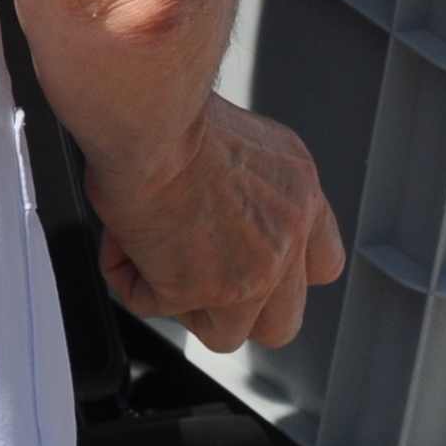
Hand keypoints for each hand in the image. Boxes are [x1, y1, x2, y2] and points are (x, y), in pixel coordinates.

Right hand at [87, 95, 347, 351]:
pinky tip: (125, 240)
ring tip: (154, 251)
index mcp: (299, 190)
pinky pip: (157, 307)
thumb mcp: (240, 142)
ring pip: (226, 332)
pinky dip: (133, 281)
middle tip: (196, 273)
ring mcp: (254, 272)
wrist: (154, 118)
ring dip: (183, 302)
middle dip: (238, 311)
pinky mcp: (206, 291)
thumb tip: (212, 212)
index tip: (246, 261)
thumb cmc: (176, 112)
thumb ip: (246, 190)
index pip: (321, 263)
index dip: (282, 276)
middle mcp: (289, 235)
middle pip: (283, 320)